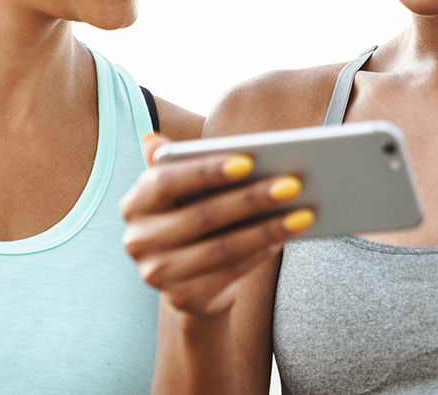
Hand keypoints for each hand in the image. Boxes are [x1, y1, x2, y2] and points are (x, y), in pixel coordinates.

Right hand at [120, 134, 313, 316]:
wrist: (191, 281)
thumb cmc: (194, 219)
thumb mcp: (182, 192)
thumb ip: (175, 163)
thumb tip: (152, 139)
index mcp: (135, 204)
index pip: (164, 182)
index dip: (205, 171)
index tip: (248, 160)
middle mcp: (138, 240)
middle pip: (202, 216)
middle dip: (251, 199)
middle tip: (293, 184)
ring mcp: (158, 273)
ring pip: (222, 248)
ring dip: (267, 229)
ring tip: (303, 214)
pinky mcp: (184, 298)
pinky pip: (231, 272)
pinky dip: (260, 253)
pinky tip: (285, 238)